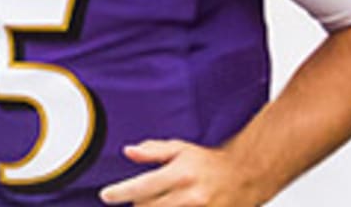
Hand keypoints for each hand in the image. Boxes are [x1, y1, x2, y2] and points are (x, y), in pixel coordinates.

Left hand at [97, 139, 262, 206]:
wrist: (244, 177)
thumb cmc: (209, 162)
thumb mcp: (180, 149)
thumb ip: (153, 151)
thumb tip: (129, 151)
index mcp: (180, 175)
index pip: (142, 187)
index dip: (120, 193)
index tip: (106, 195)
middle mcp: (189, 197)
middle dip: (137, 204)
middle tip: (138, 198)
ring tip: (154, 202)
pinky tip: (166, 205)